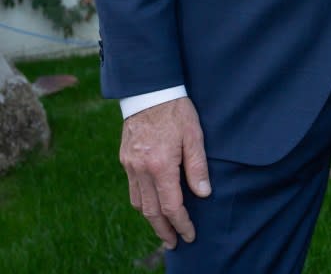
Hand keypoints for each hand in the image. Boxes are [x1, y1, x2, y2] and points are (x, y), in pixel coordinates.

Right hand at [120, 97, 210, 248]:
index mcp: (161, 165)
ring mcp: (130, 165)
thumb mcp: (194, 134)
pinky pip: (132, 189)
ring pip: (138, 203)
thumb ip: (197, 166)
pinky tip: (151, 204)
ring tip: (163, 228)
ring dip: (151, 219)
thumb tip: (203, 194)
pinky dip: (141, 202)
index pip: (171, 205)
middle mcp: (142, 169)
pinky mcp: (125, 159)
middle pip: (151, 211)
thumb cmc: (176, 110)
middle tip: (174, 242)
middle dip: (164, 230)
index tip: (189, 234)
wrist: (149, 90)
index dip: (181, 223)